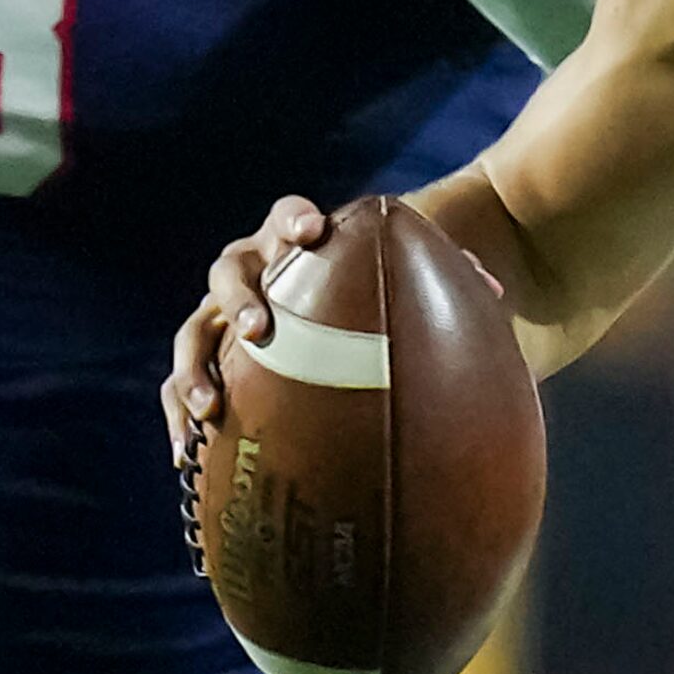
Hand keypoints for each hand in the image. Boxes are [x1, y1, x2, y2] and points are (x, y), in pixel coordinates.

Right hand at [158, 192, 507, 462]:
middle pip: (229, 270)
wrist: (339, 318)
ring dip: (195, 368)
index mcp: (293, 242)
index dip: (292, 220)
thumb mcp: (411, 283)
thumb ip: (446, 279)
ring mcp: (225, 318)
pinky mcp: (215, 364)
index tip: (311, 233)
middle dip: (240, 297)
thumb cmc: (379, 293)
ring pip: (194, 332)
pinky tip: (189, 457)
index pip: (286, 215)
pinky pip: (183, 387)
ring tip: (210, 408)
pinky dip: (181, 417)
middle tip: (261, 328)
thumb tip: (492, 293)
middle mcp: (252, 274)